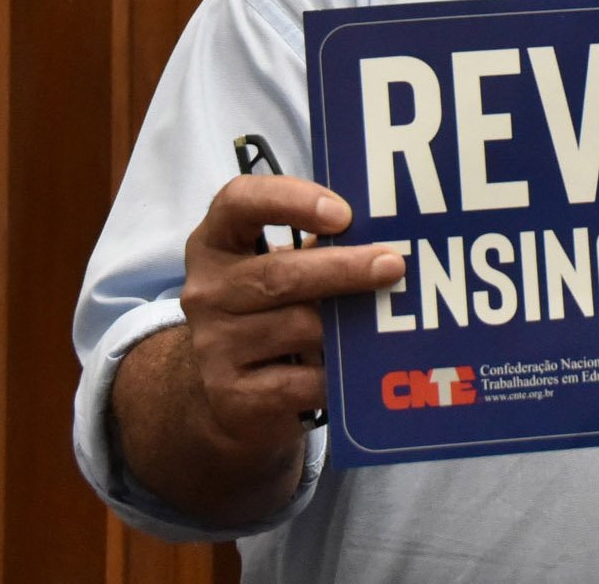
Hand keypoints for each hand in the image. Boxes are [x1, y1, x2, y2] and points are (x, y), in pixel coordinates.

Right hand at [180, 174, 405, 449]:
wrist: (229, 395)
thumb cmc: (272, 312)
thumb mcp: (283, 269)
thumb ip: (320, 247)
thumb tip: (388, 241)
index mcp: (216, 243)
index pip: (239, 202)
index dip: (291, 201)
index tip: (342, 214)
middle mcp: (206, 291)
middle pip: (279, 274)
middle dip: (343, 269)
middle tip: (392, 266)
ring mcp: (214, 345)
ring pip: (298, 328)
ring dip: (347, 326)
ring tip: (384, 322)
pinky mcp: (232, 396)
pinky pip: (302, 381)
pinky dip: (336, 375)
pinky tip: (360, 371)